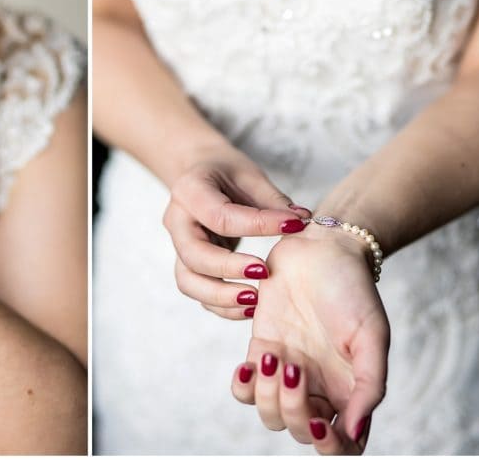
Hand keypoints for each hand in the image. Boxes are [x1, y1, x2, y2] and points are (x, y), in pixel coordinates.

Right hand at [164, 150, 309, 318]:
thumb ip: (272, 200)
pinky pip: (198, 290)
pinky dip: (221, 304)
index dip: (257, 225)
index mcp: (189, 191)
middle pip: (194, 254)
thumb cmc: (224, 172)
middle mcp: (176, 220)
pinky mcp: (187, 263)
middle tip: (265, 272)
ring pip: (188, 280)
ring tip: (256, 301)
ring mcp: (178, 245)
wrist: (196, 173)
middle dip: (228, 269)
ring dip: (221, 296)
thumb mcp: (248, 175)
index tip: (294, 226)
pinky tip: (250, 305)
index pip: (220, 216)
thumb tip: (301, 221)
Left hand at [231, 225, 389, 453]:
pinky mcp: (261, 347)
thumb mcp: (372, 335)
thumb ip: (369, 387)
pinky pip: (244, 385)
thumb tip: (355, 432)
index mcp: (349, 390)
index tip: (319, 423)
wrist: (320, 248)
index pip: (341, 445)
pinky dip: (242, 384)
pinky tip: (250, 363)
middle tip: (294, 369)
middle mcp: (318, 386)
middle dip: (292, 410)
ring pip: (268, 412)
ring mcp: (288, 369)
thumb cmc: (353, 289)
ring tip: (275, 359)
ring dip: (266, 395)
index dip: (328, 447)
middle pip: (298, 429)